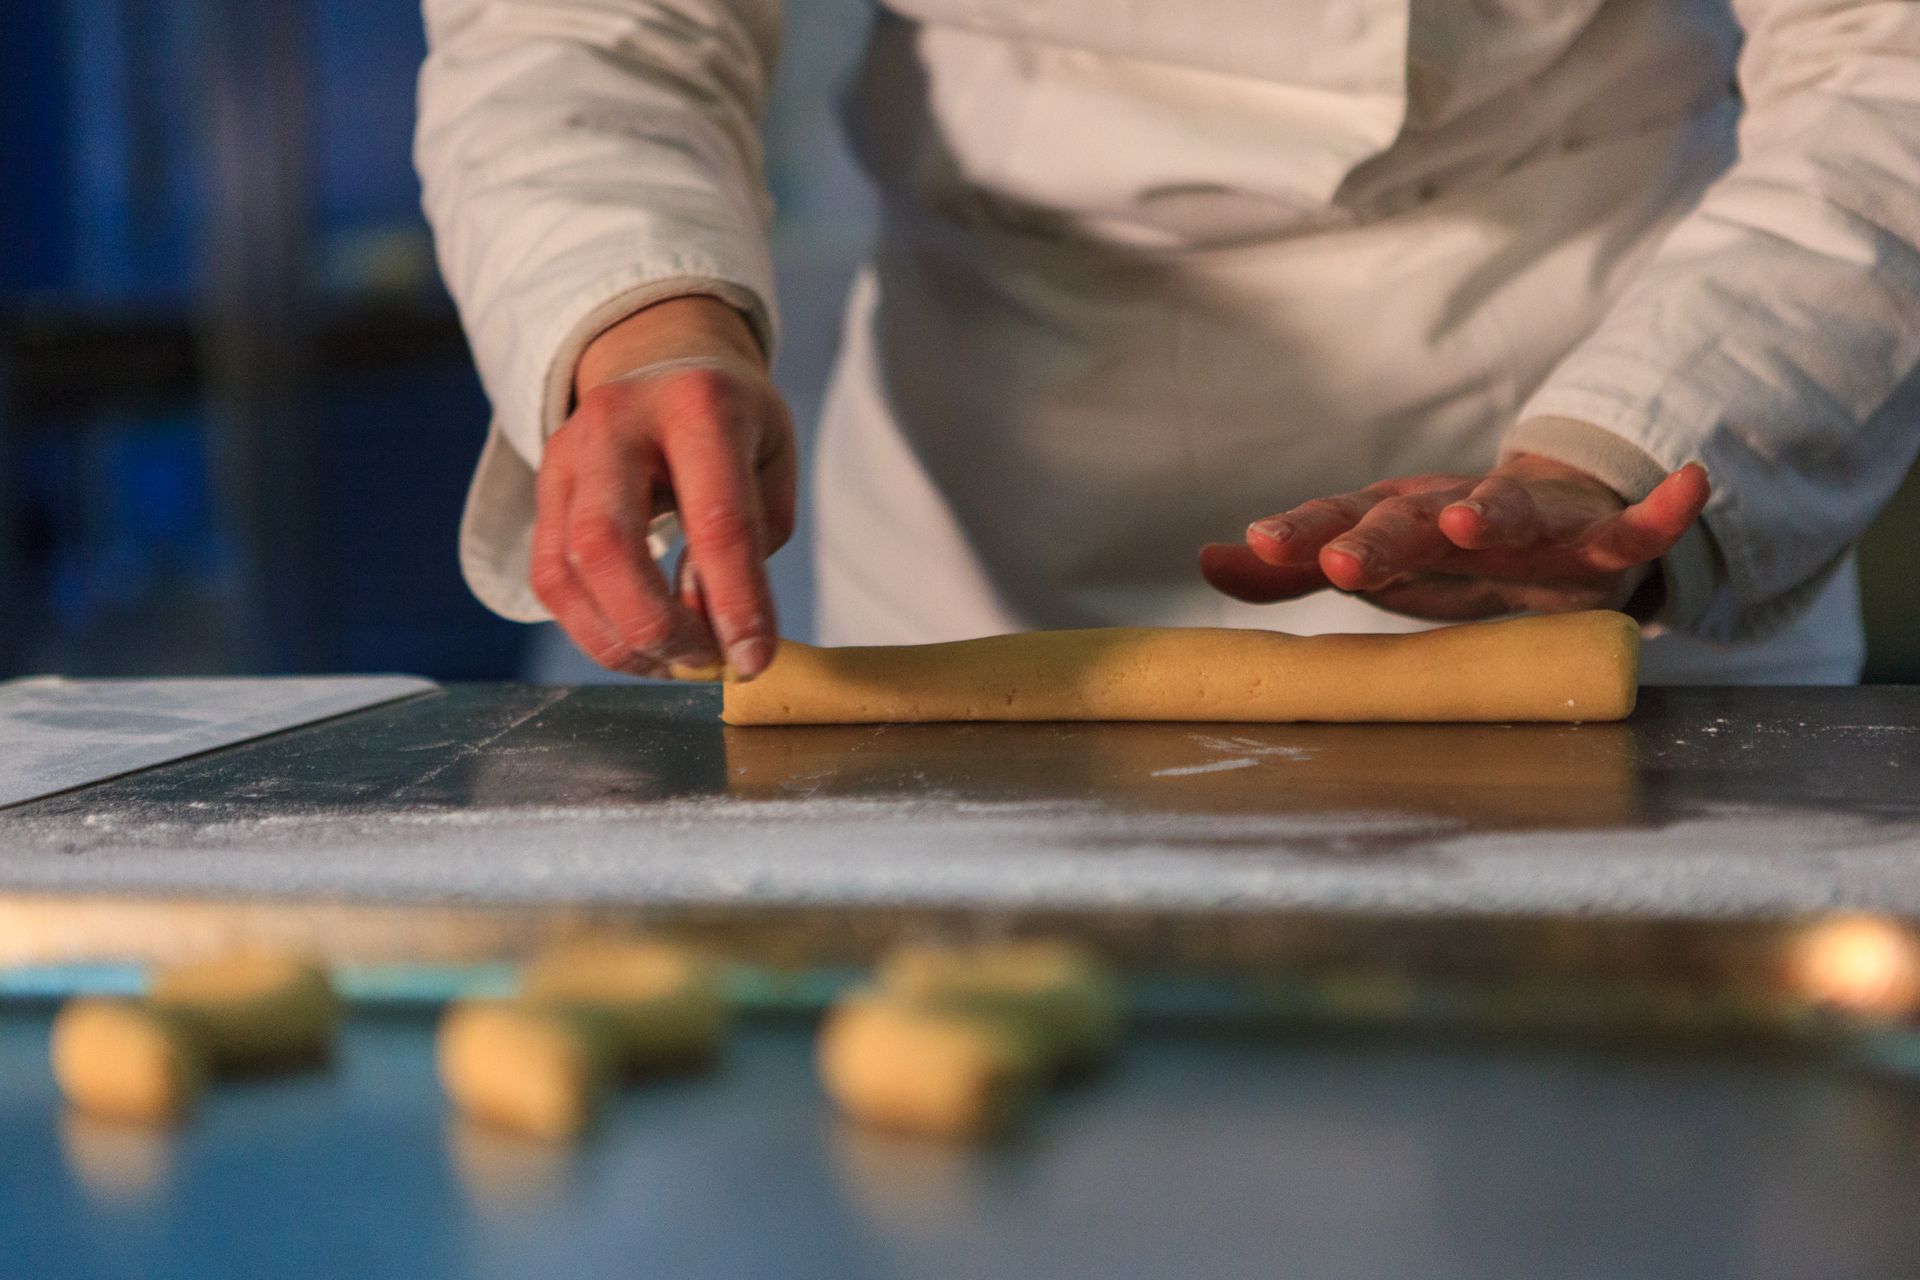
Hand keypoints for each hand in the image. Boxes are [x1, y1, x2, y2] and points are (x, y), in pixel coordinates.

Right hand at [532, 295, 795, 677]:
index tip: (755, 659)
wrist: (662, 365)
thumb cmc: (732, 426)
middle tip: (705, 661)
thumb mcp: (770, 466)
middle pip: (609, 546)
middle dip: (657, 627)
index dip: (736, 603)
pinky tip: (641, 645)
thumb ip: (749, 544)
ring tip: (679, 662)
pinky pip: (551, 581)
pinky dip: (597, 631)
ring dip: (624, 642)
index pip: (715, 521)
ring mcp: (566, 455)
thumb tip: (704, 621)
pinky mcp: (541, 491)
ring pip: (567, 574)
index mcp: (698, 407)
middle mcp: (616, 423)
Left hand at [1200, 453, 1709, 620]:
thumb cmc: (1441, 552)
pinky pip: (1633, 529)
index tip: (1260, 542)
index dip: (1301, 532)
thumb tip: (1204, 559)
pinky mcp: (1596, 541)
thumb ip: (1286, 572)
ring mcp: (1529, 525)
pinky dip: (1662, 509)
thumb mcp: (1367, 560)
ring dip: (1491, 512)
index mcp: (1395, 522)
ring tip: (1468, 517)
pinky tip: (1687, 482)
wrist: (1548, 521)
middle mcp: (1455, 513)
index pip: (1340, 521)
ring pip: (1509, 515)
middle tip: (1339, 559)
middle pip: (1411, 518)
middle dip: (1377, 536)